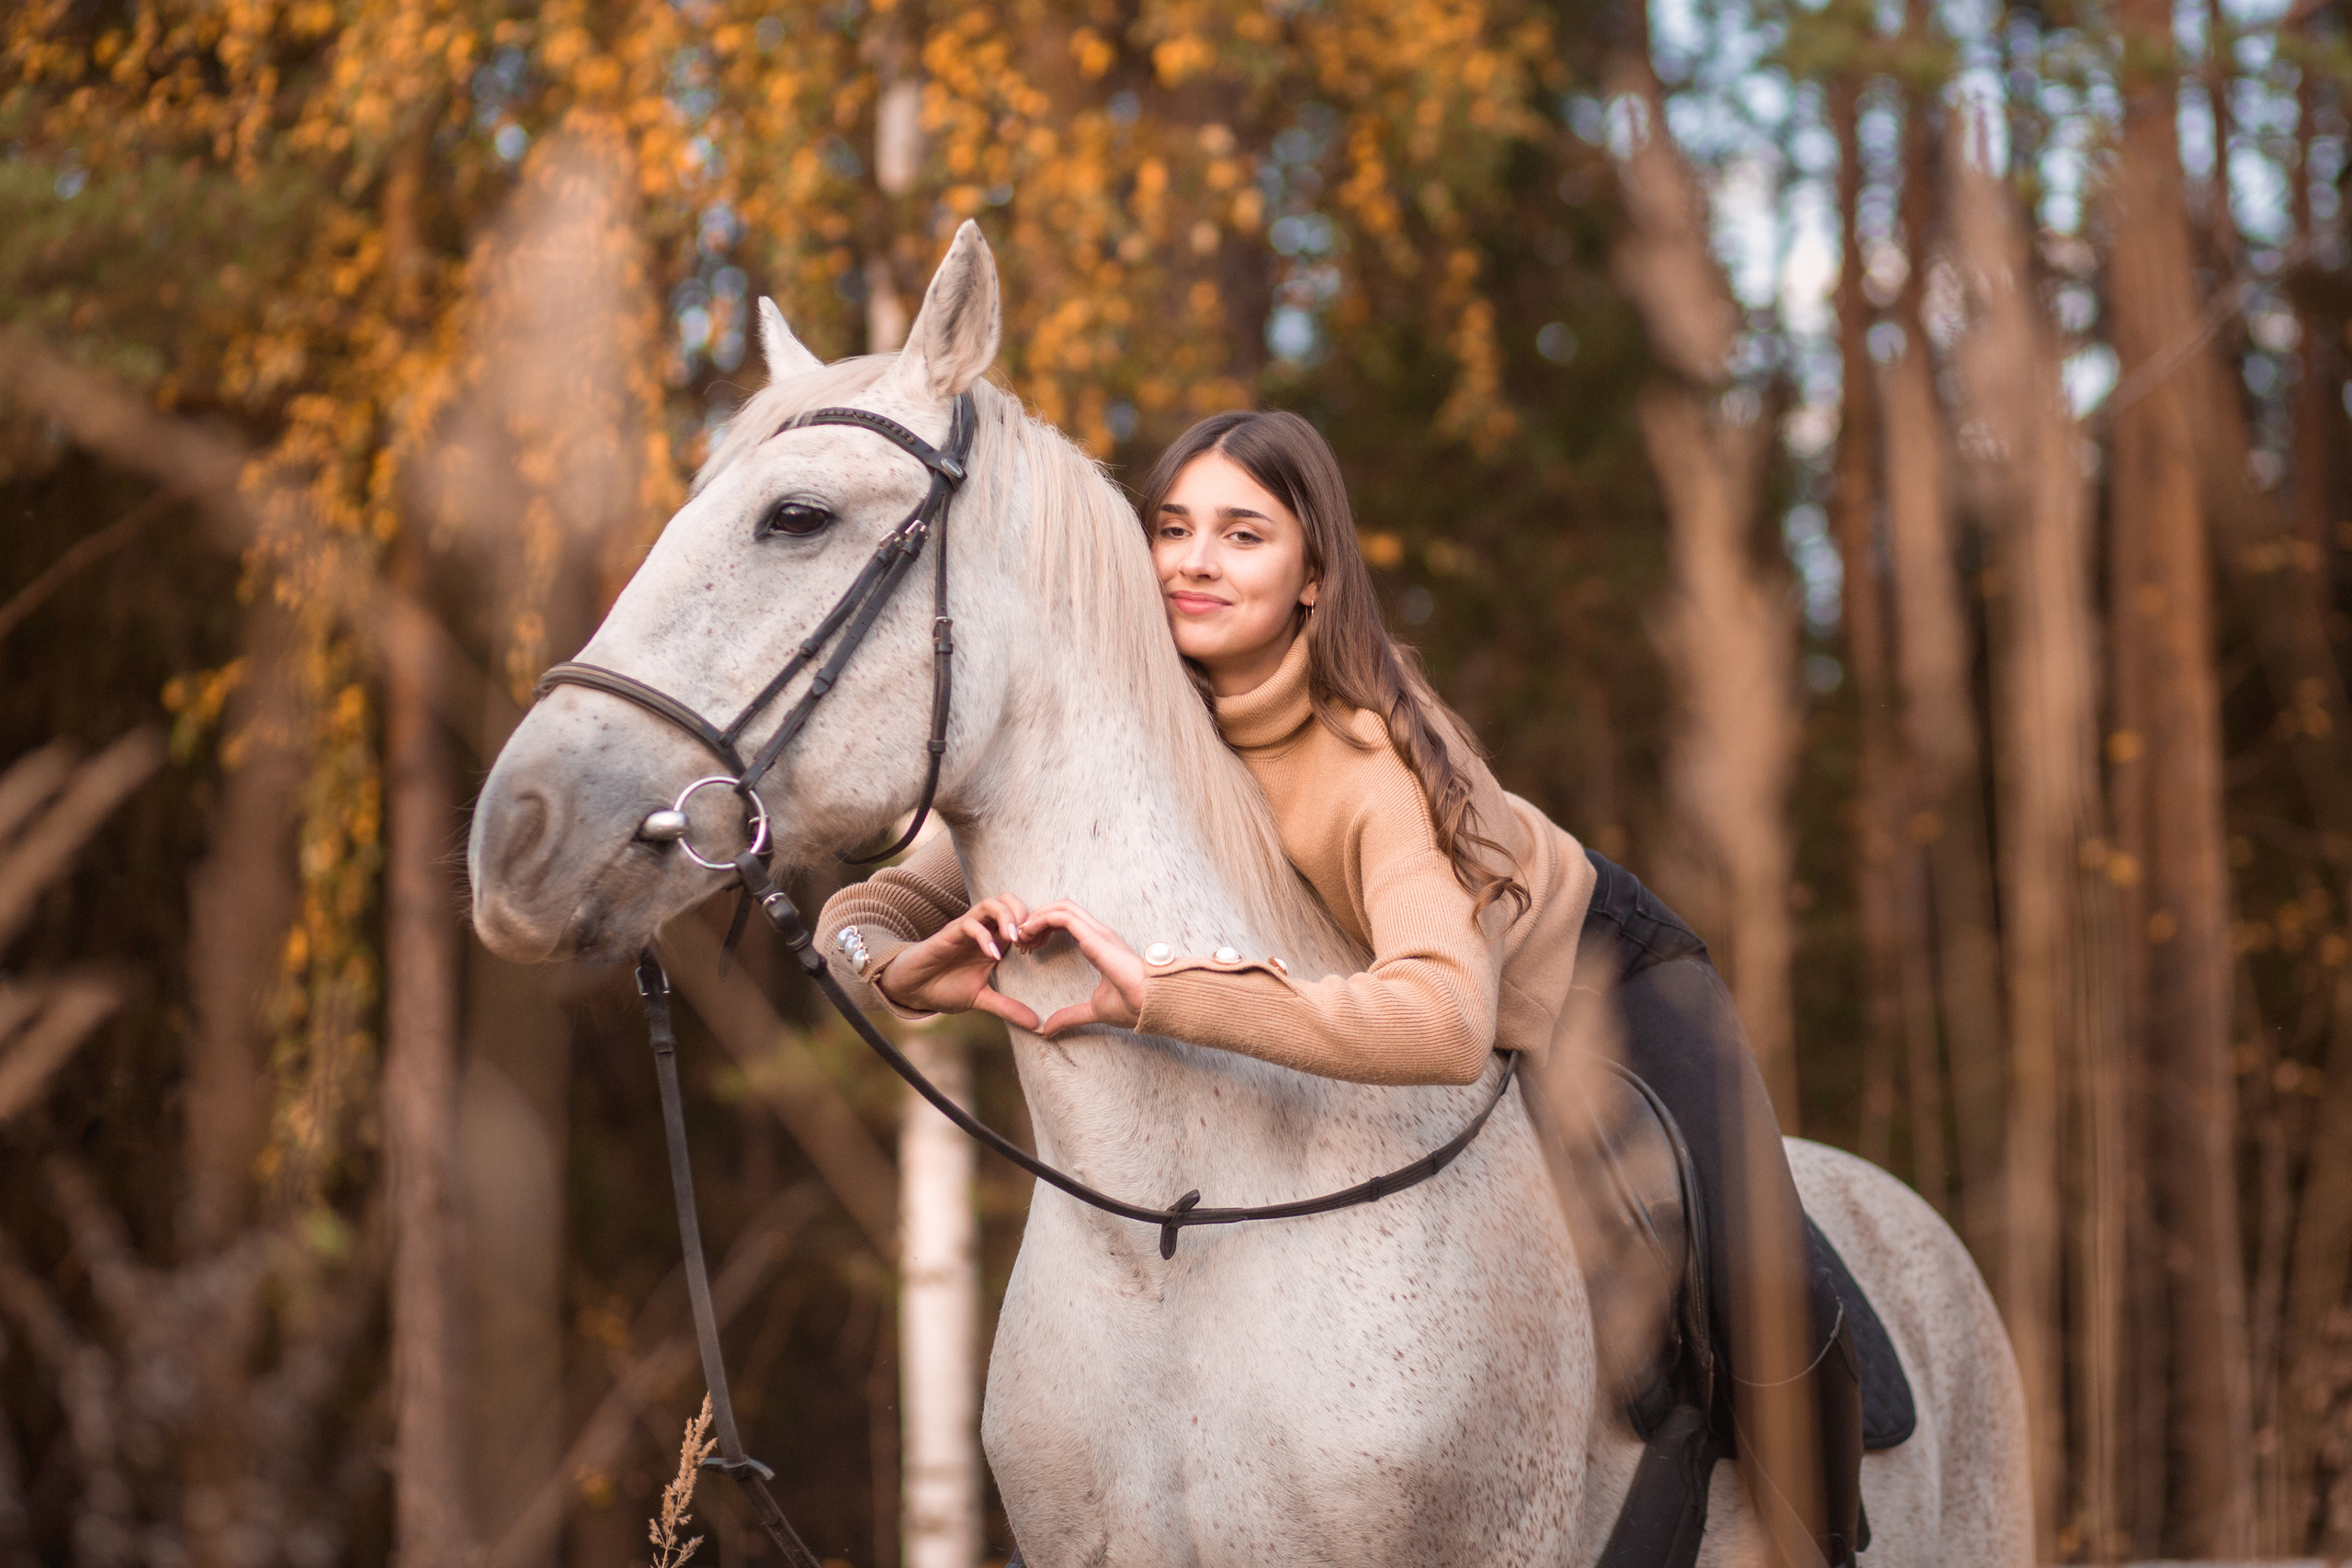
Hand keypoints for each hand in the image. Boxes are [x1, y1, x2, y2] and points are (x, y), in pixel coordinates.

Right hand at [872, 895, 1041, 1031]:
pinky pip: (970, 924)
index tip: (1041, 948)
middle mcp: (982, 930)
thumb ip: (1008, 1008)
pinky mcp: (949, 934)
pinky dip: (985, 936)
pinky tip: (993, 956)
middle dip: (1026, 914)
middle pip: (1009, 900)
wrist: (911, 989)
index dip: (1036, 927)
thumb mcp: (981, 999)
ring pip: (991, 903)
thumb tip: (1038, 1026)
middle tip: (1031, 940)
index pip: (1020, 918)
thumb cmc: (944, 988)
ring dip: (1008, 918)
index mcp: (994, 941)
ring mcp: (965, 929)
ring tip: (1017, 941)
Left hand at [1014, 900, 1146, 1036]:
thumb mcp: (1093, 1011)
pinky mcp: (1095, 936)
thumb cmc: (1133, 1005)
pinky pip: (1063, 916)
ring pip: (1061, 907)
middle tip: (1020, 940)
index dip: (1045, 929)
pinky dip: (1041, 920)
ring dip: (1036, 917)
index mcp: (1099, 944)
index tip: (1029, 949)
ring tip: (1021, 935)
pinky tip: (1028, 933)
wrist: (1151, 1004)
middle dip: (1037, 919)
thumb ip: (1070, 1016)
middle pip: (1062, 909)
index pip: (1068, 922)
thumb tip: (1047, 1030)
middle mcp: (1098, 933)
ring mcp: (1098, 932)